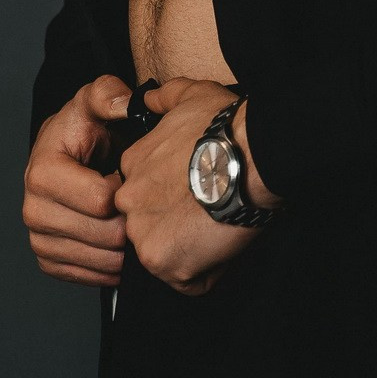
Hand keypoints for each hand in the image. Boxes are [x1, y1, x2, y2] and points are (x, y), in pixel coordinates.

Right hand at [22, 75, 131, 286]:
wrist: (69, 154)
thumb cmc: (84, 129)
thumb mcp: (95, 102)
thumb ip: (108, 95)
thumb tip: (123, 103)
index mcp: (43, 171)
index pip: (101, 201)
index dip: (128, 191)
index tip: (133, 177)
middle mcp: (33, 208)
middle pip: (103, 235)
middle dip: (130, 223)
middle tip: (142, 205)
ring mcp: (39, 237)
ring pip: (99, 261)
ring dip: (125, 248)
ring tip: (134, 223)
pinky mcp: (48, 259)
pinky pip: (86, 277)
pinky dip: (111, 267)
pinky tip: (122, 246)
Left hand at [110, 77, 276, 296]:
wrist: (249, 156)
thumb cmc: (225, 128)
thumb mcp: (189, 96)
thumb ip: (163, 98)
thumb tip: (148, 99)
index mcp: (132, 166)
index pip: (144, 194)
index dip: (175, 196)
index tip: (198, 191)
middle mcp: (128, 201)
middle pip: (150, 226)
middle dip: (178, 225)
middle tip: (209, 213)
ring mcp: (142, 233)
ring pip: (165, 255)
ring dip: (192, 250)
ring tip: (219, 228)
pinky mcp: (163, 261)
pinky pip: (187, 281)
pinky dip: (208, 271)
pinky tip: (223, 245)